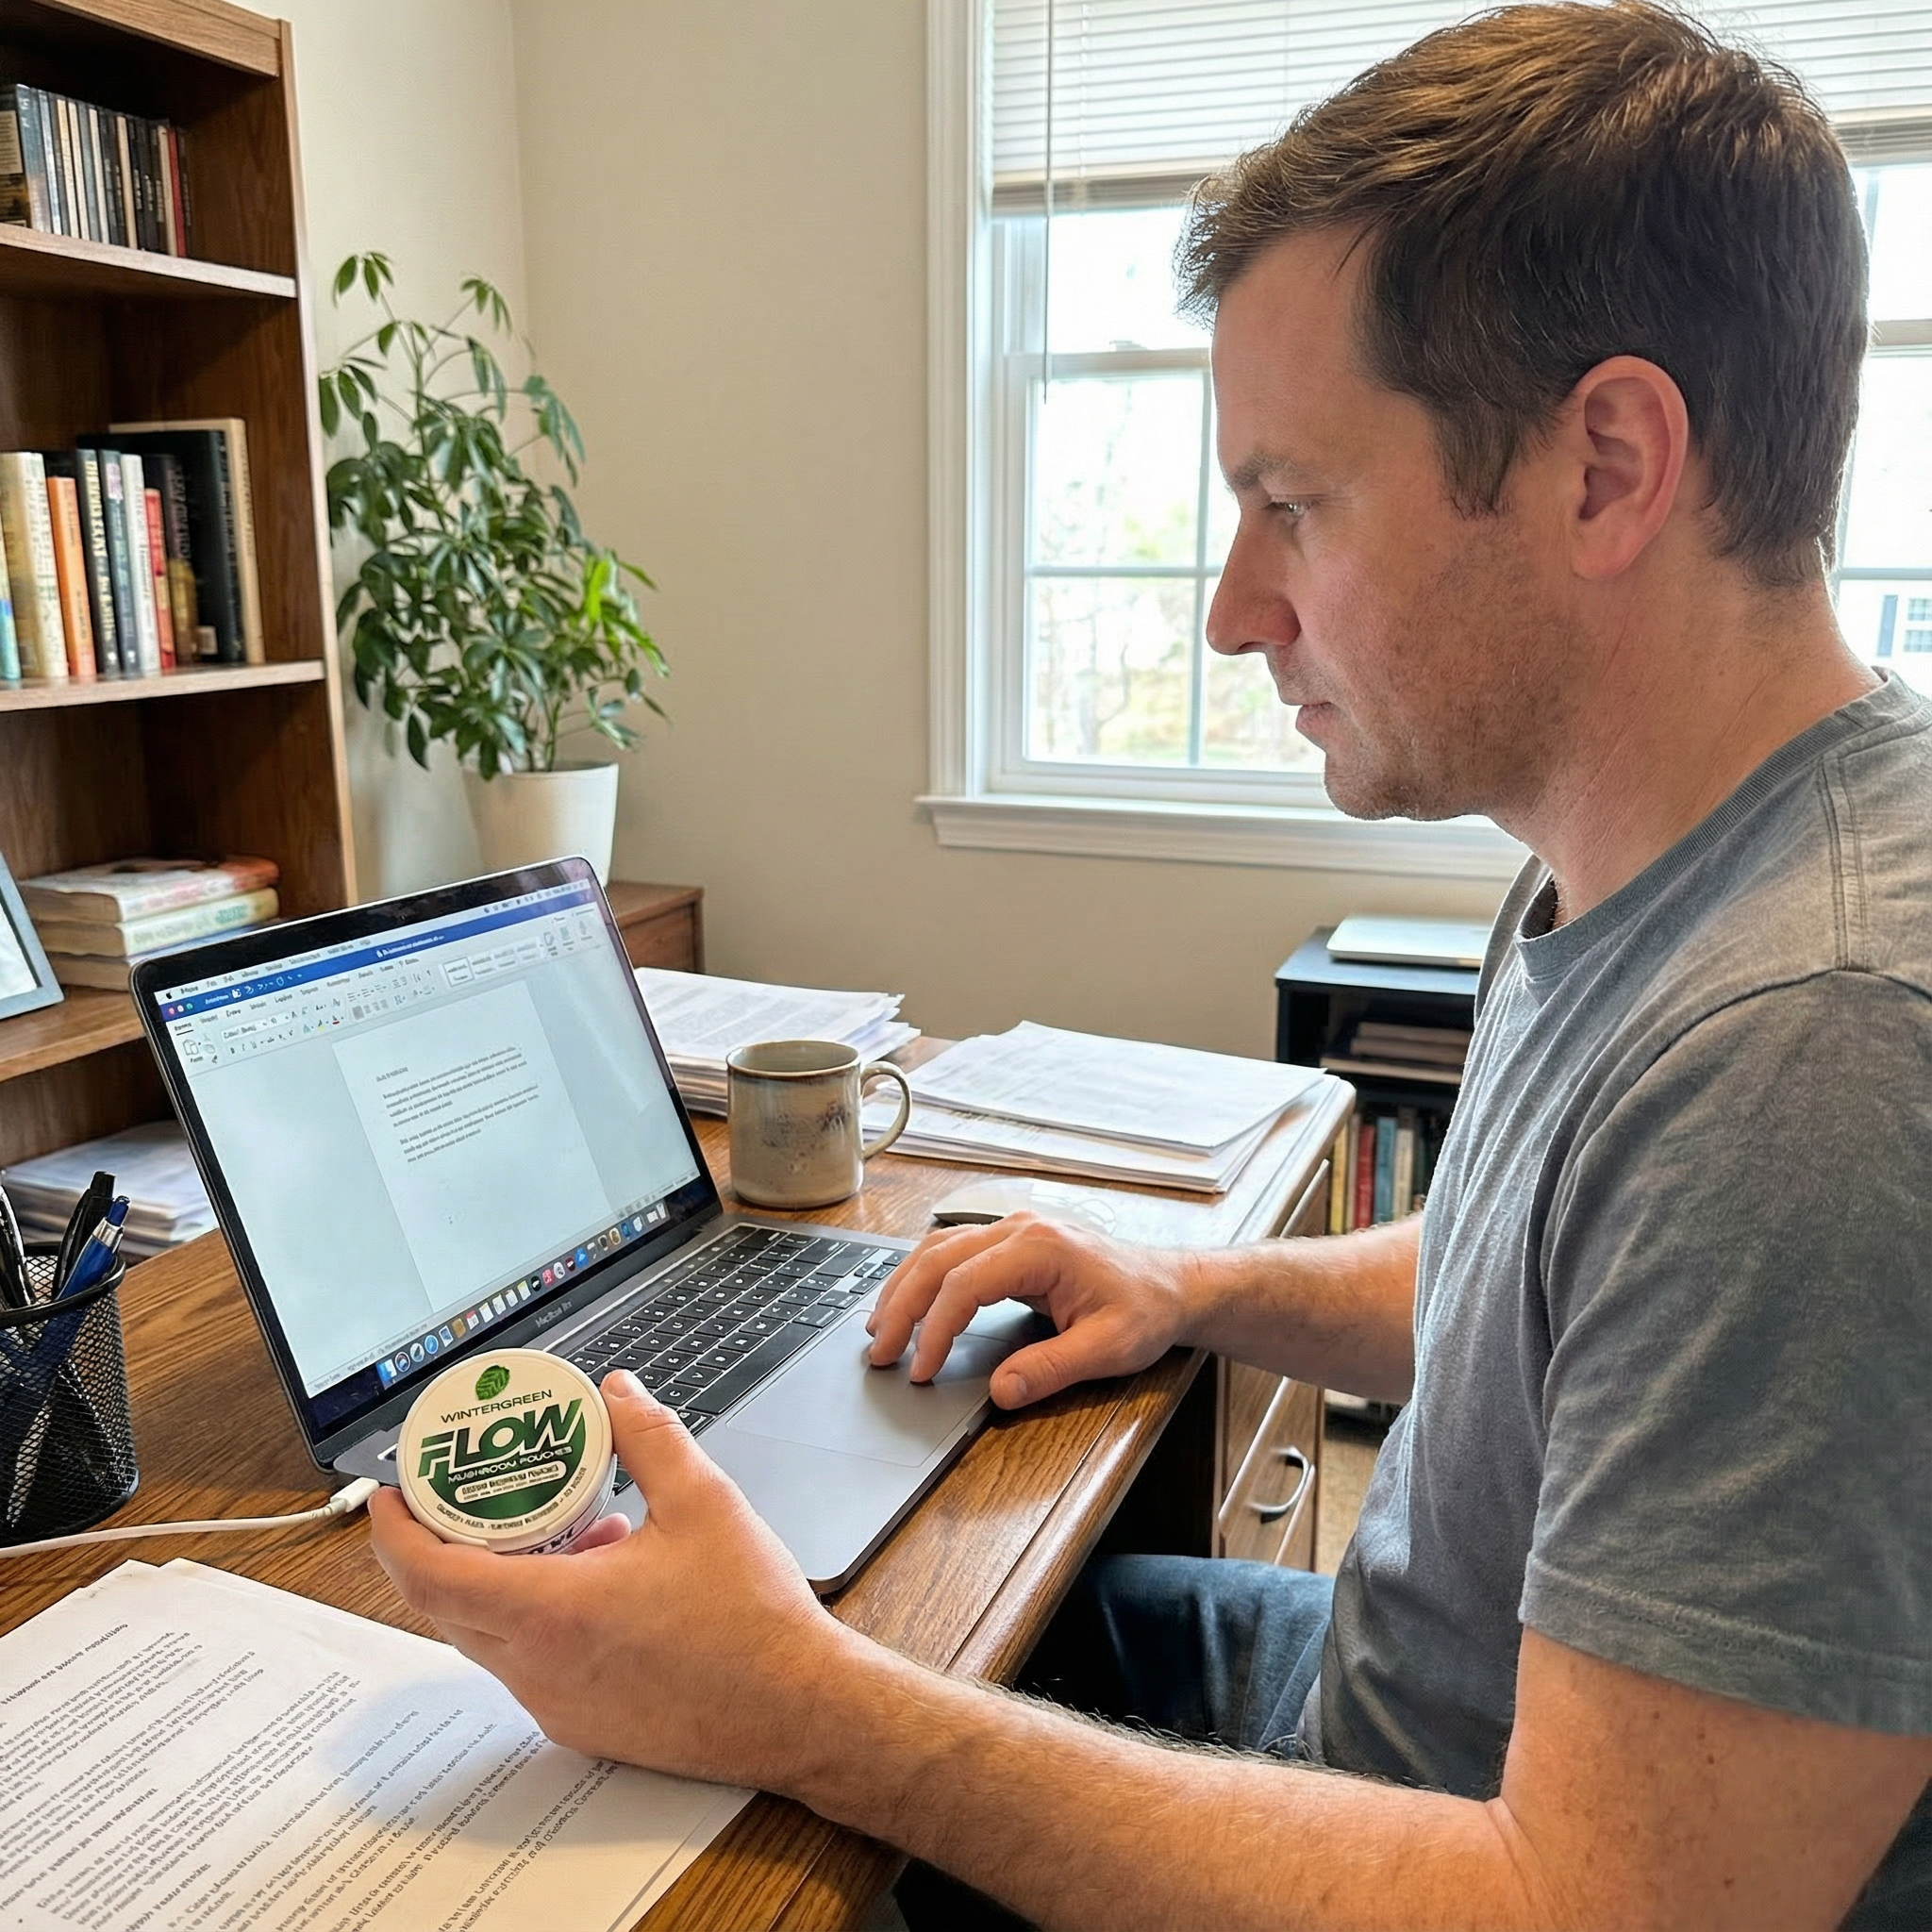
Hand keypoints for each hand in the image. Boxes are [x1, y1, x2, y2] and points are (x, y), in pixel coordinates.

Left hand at [369, 1369, 858, 1789]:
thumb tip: (615, 1393)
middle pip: (444, 1605)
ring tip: (550, 1524)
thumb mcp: (703, 1503)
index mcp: (553, 1613)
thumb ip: (649, 1438)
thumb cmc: (753, 1620)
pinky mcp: (580, 1724)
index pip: (430, 1575)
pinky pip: (525, 1661)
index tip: (388, 1492)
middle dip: (437, 1545)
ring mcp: (555, 1704)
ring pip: (485, 1635)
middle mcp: (538, 1668)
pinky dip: (532, 1614)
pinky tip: (595, 1573)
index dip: (394, 1531)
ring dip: (494, 1578)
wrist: (797, 1710)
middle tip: (454, 1494)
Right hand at [866, 1213, 1197, 1406]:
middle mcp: (1020, 1228)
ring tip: (879, 1329)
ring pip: (937, 1248)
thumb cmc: (1145, 1310)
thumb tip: (999, 1391)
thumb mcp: (1108, 1349)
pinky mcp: (1012, 1241)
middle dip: (902, 1307)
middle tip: (880, 1353)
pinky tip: (908, 1302)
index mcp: (1041, 1248)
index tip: (919, 1370)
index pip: (965, 1284)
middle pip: (938, 1259)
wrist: (1171, 1285)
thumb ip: (1052, 1369)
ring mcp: (1014, 1229)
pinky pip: (952, 1250)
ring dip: (904, 1287)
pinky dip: (922, 1276)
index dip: (934, 1329)